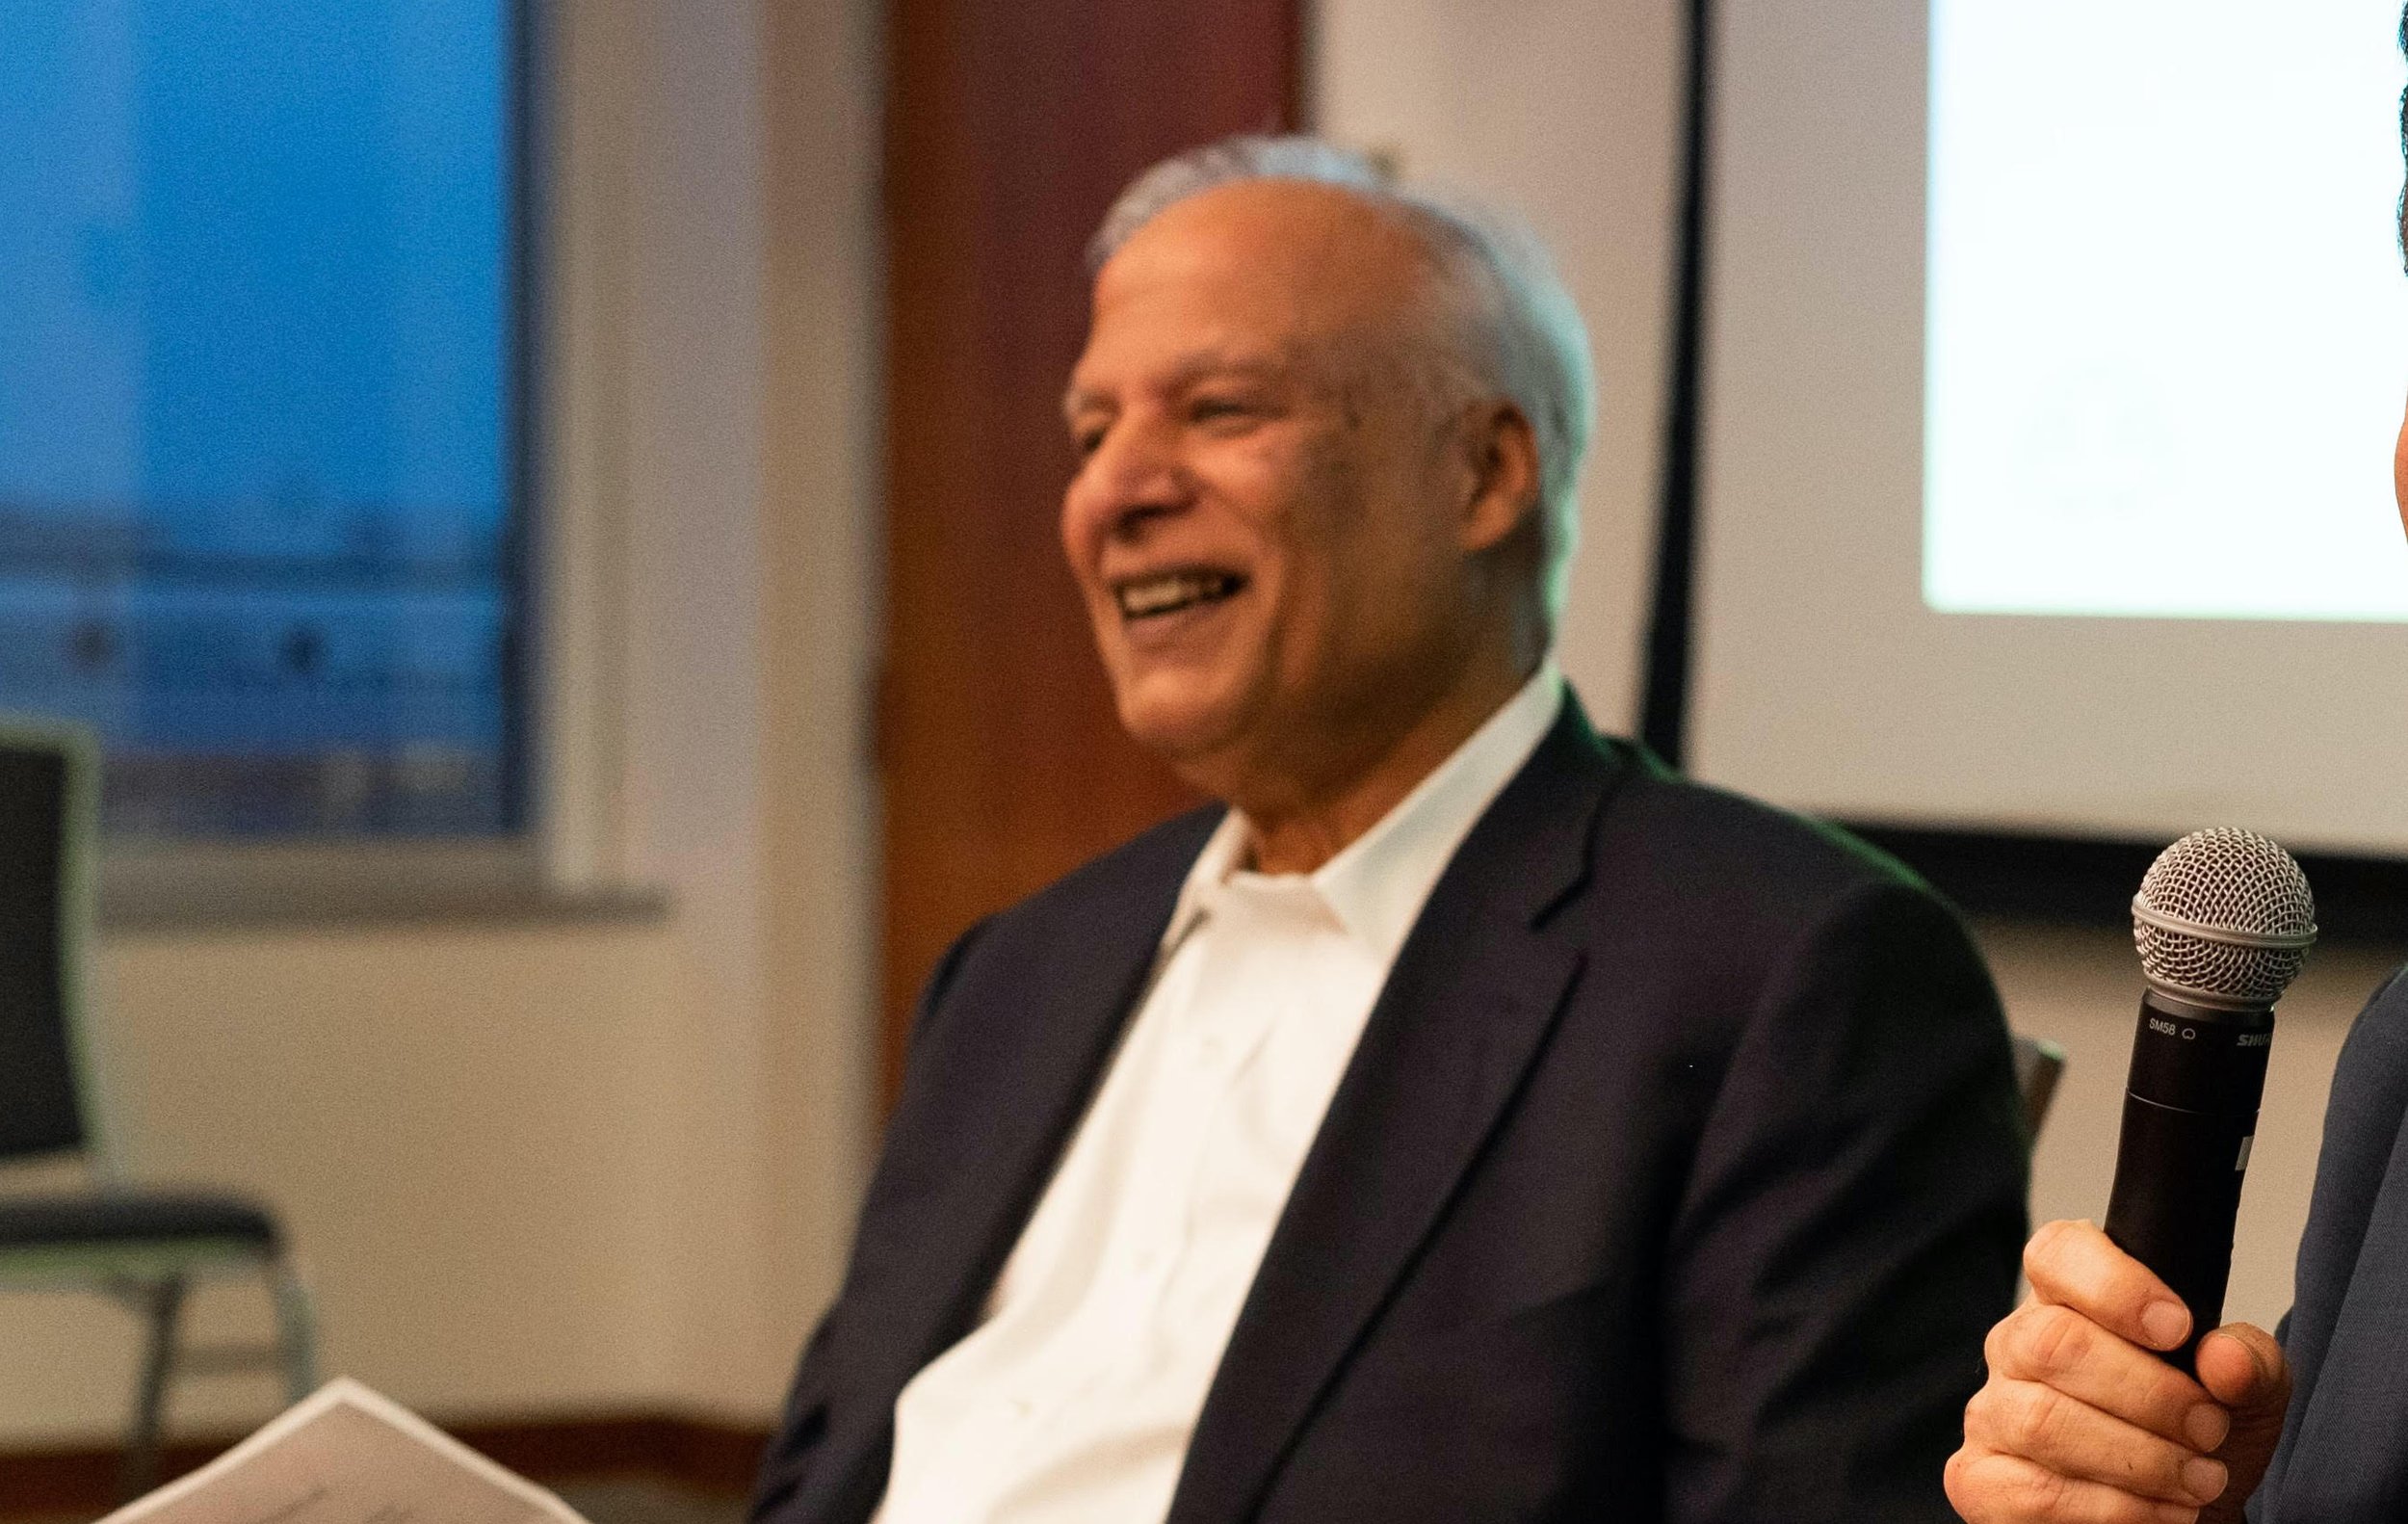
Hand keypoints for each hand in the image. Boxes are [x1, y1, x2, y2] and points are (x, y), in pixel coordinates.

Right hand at [1944, 1219, 2291, 1523]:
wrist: (2184, 1513)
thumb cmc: (2198, 1435)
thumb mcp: (2248, 1392)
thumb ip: (2249, 1362)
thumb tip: (2223, 1358)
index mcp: (2068, 1298)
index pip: (2058, 1253)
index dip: (2113, 1284)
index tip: (2178, 1328)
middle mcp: (2016, 1346)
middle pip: (2053, 1343)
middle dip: (2149, 1394)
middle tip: (2210, 1428)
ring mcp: (1991, 1413)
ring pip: (2043, 1421)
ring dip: (2140, 1460)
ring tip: (2199, 1479)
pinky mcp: (1982, 1481)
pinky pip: (2037, 1493)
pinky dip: (2115, 1509)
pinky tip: (2162, 1512)